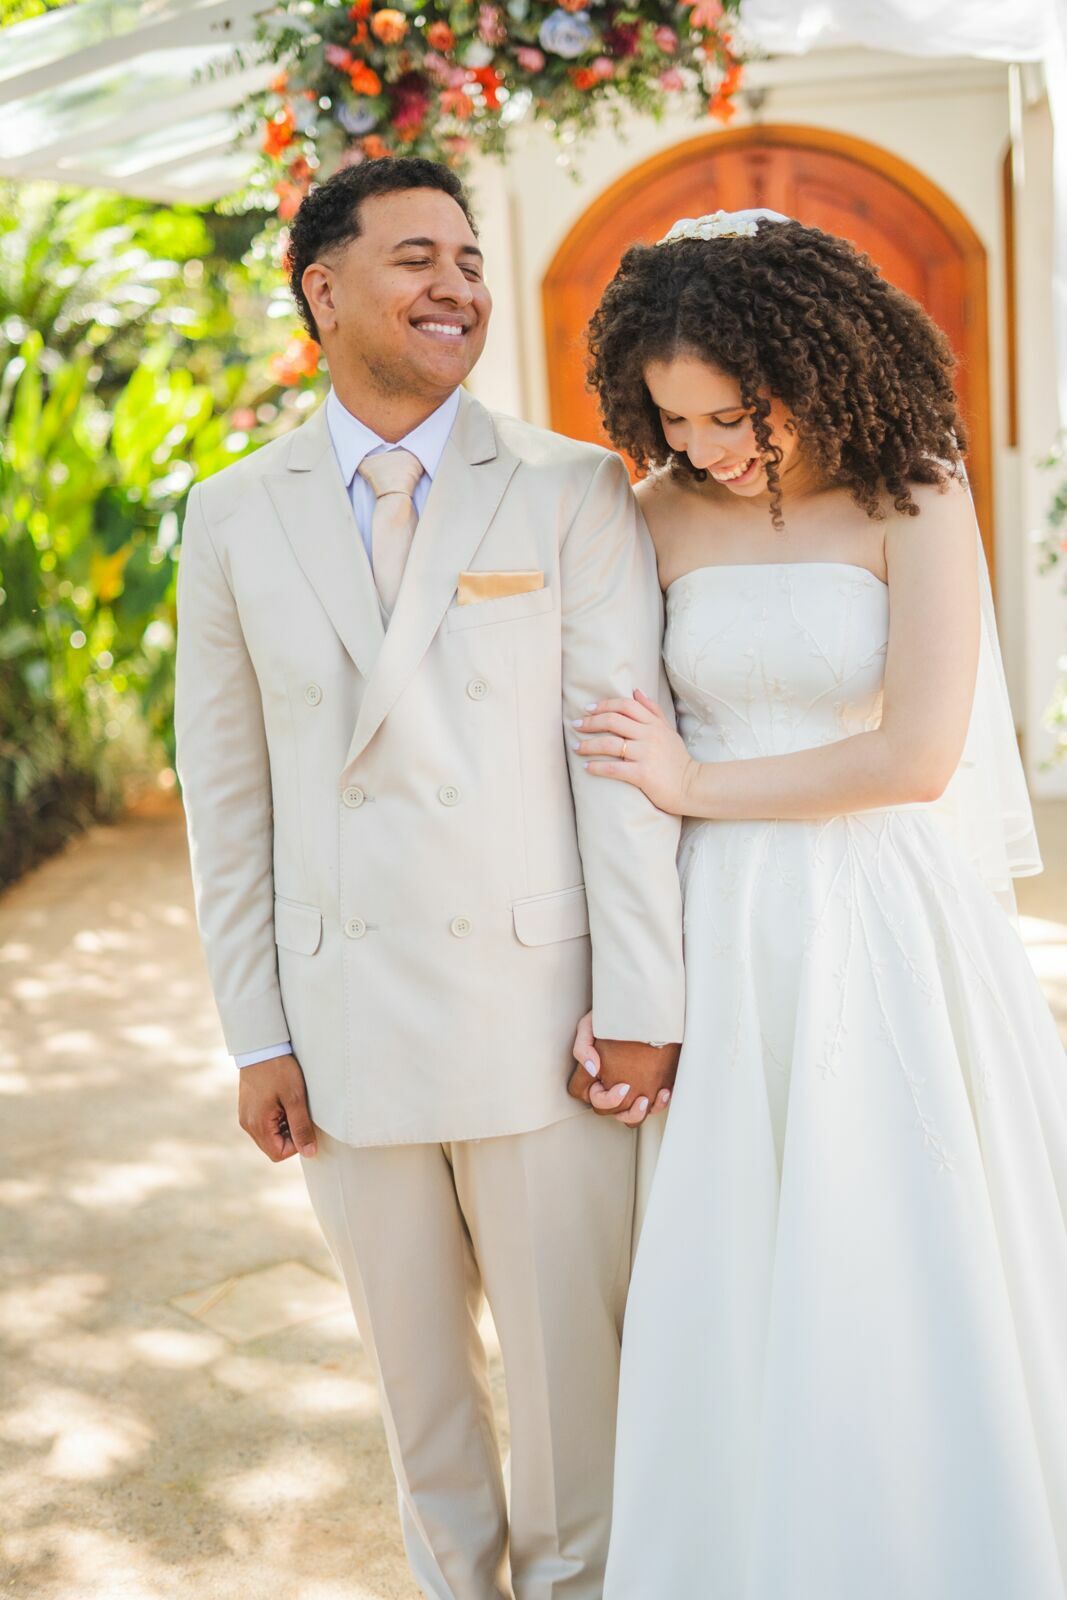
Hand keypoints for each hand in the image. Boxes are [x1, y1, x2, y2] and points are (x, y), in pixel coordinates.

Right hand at [238, 1053, 317, 1161]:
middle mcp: (248, 1124)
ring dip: (284, 1126)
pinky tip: (282, 1100)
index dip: (296, 1144)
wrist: (261, 1046)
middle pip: (273, 1147)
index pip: (278, 1154)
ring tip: (290, 1104)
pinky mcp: (248, 1108)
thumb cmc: (278, 1069)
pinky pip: (264, 1124)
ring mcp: (246, 1116)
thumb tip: (309, 1152)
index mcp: (257, 1125)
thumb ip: (301, 1127)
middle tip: (297, 1111)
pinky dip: (277, 1118)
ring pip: (269, 1136)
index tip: (303, 1123)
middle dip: (290, 1135)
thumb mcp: (295, 1098)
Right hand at [568, 1011, 676, 1125]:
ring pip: (628, 1117)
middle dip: (616, 1105)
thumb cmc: (613, 1017)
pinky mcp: (648, 1088)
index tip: (614, 1083)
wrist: (644, 1007)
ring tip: (645, 1100)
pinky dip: (658, 1104)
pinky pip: (651, 1108)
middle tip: (628, 1088)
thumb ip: (583, 1047)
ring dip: (635, 1114)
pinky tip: (664, 1091)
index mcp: (591, 1072)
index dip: (596, 1095)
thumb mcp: (590, 1025)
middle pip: (605, 1110)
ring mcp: (628, 1089)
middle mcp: (608, 1084)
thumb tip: (592, 1070)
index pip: (581, 1093)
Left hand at [573, 689, 697, 814]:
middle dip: (591, 722)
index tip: (588, 709)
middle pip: (613, 721)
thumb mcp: (668, 731)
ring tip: (576, 747)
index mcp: (654, 724)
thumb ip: (653, 711)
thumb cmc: (677, 760)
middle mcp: (649, 736)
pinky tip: (586, 767)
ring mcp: (645, 754)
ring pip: (610, 744)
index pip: (626, 705)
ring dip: (588, 745)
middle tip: (576, 726)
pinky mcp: (642, 774)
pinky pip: (614, 768)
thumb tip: (636, 691)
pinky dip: (597, 767)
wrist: (691, 786)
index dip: (604, 705)